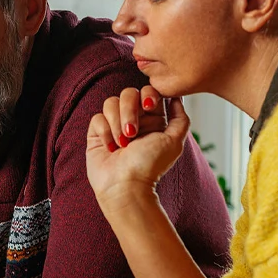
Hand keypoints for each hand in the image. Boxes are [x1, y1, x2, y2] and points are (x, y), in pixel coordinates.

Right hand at [86, 86, 189, 219]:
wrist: (125, 186)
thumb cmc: (150, 166)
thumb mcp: (174, 142)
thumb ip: (180, 118)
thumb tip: (177, 98)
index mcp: (153, 119)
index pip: (149, 91)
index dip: (148, 94)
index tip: (149, 106)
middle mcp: (133, 119)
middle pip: (128, 93)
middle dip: (130, 110)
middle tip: (132, 132)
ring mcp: (114, 125)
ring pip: (111, 102)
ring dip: (117, 122)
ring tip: (122, 144)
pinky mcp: (97, 133)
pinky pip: (97, 118)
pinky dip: (105, 132)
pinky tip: (111, 147)